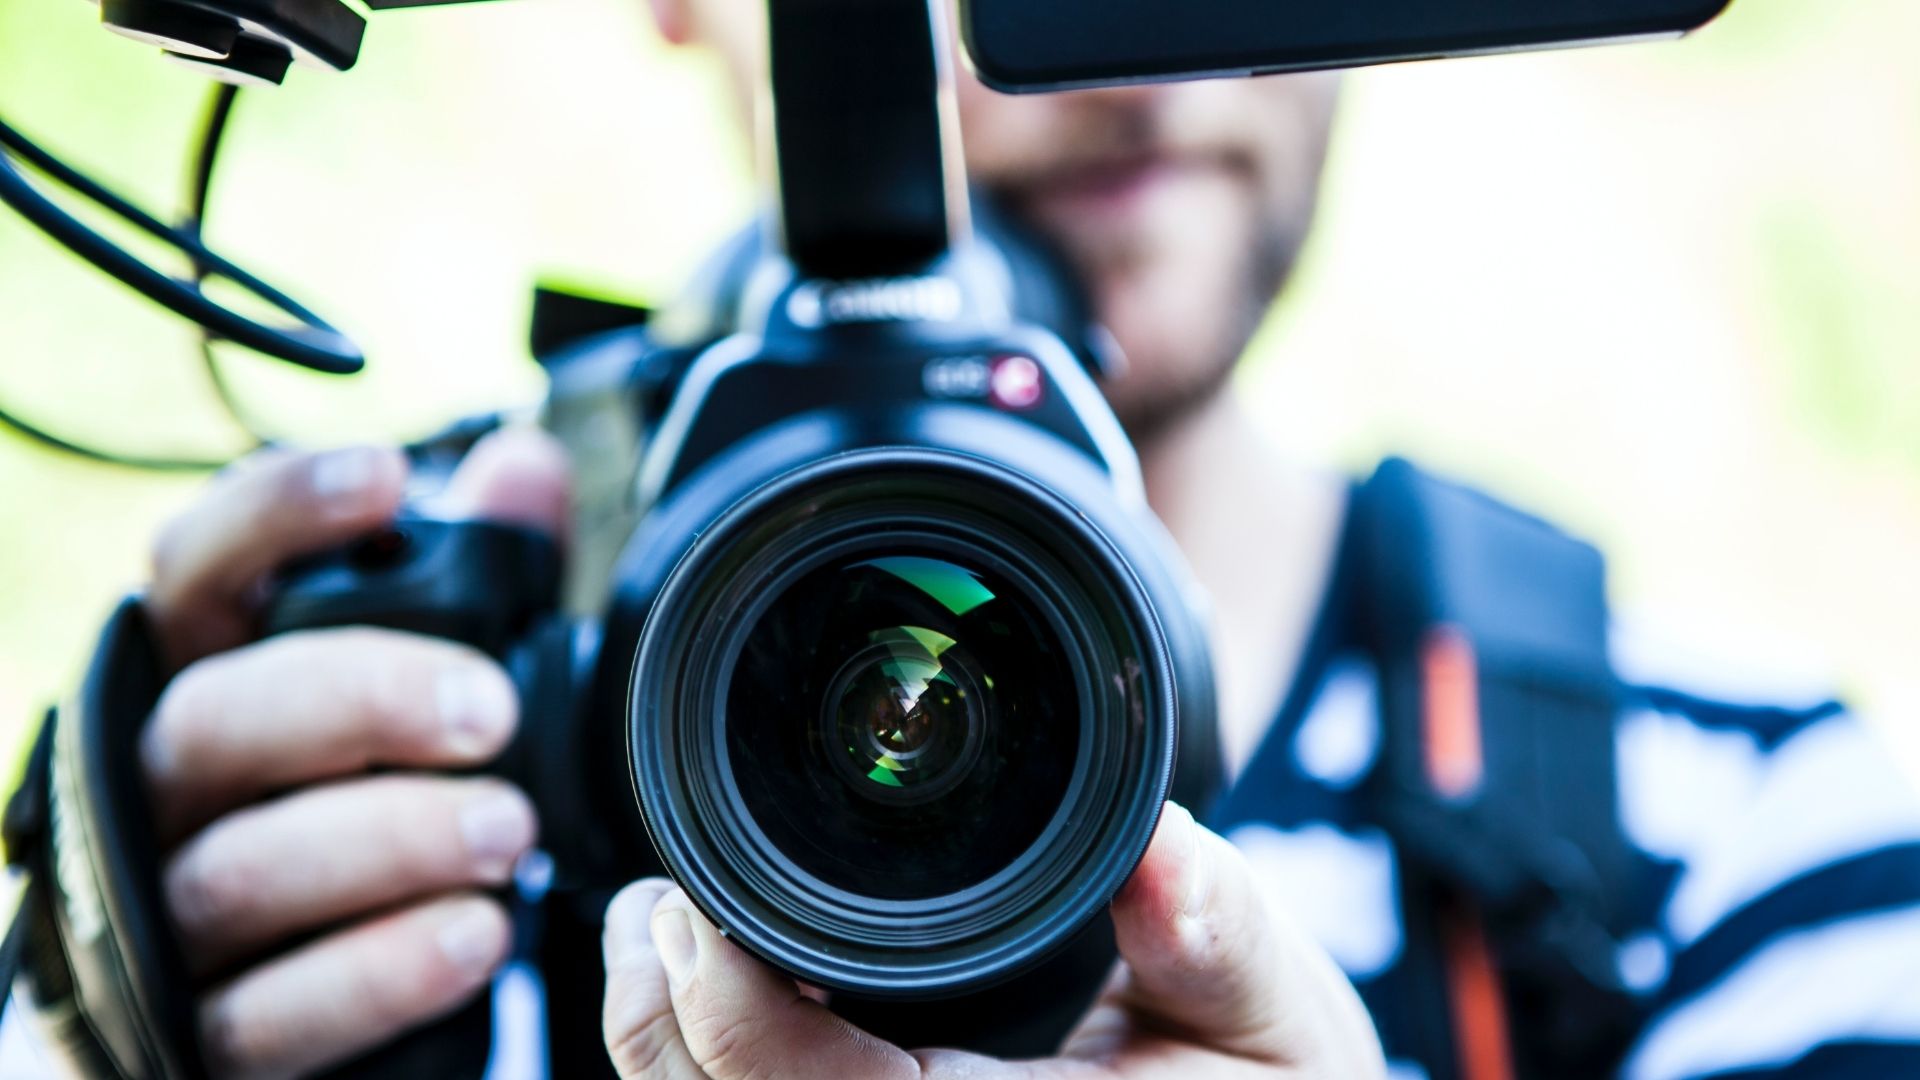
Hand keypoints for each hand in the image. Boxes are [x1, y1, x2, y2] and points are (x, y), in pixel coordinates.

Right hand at [140, 428, 570, 1078]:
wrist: (305, 994)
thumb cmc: (360, 805)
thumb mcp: (419, 689)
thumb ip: (477, 581)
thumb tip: (525, 466)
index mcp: (209, 677)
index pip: (197, 569)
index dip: (275, 514)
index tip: (387, 480)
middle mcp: (163, 788)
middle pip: (217, 717)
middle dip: (360, 699)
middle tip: (488, 712)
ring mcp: (164, 918)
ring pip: (240, 869)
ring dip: (388, 841)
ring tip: (506, 831)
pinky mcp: (201, 1035)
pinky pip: (269, 1012)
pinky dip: (378, 971)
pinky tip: (473, 935)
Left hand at [599, 803, 1387, 1078]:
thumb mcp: (1281, 1016)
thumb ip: (1221, 937)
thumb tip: (1164, 851)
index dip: (731, 1014)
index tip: (694, 905)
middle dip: (656, 1025)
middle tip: (651, 906)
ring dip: (668, 1050)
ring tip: (660, 938)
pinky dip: (713, 1070)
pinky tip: (714, 997)